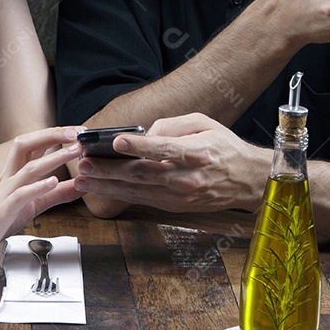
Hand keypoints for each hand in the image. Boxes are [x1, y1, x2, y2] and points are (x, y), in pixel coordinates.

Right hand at [0, 126, 84, 259]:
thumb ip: (56, 195)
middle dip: (51, 135)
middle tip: (77, 133)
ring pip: (28, 168)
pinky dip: (37, 187)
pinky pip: (20, 195)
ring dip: (53, 158)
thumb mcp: (33, 205)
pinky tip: (52, 181)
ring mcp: (4, 192)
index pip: (34, 145)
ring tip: (73, 152)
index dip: (55, 134)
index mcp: (14, 172)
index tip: (78, 131)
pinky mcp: (2, 211)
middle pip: (26, 145)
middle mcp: (8, 177)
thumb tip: (82, 186)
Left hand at [74, 113, 266, 212]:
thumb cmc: (224, 147)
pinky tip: (101, 188)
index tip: (117, 140)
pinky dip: (119, 194)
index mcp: (197, 153)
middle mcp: (187, 178)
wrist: (247, 180)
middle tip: (84, 163)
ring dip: (107, 185)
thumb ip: (172, 126)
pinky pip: (142, 199)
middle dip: (109, 169)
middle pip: (143, 174)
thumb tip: (145, 134)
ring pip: (137, 191)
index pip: (164, 149)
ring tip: (82, 179)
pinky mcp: (175, 206)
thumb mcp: (204, 123)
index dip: (139, 145)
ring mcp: (180, 196)